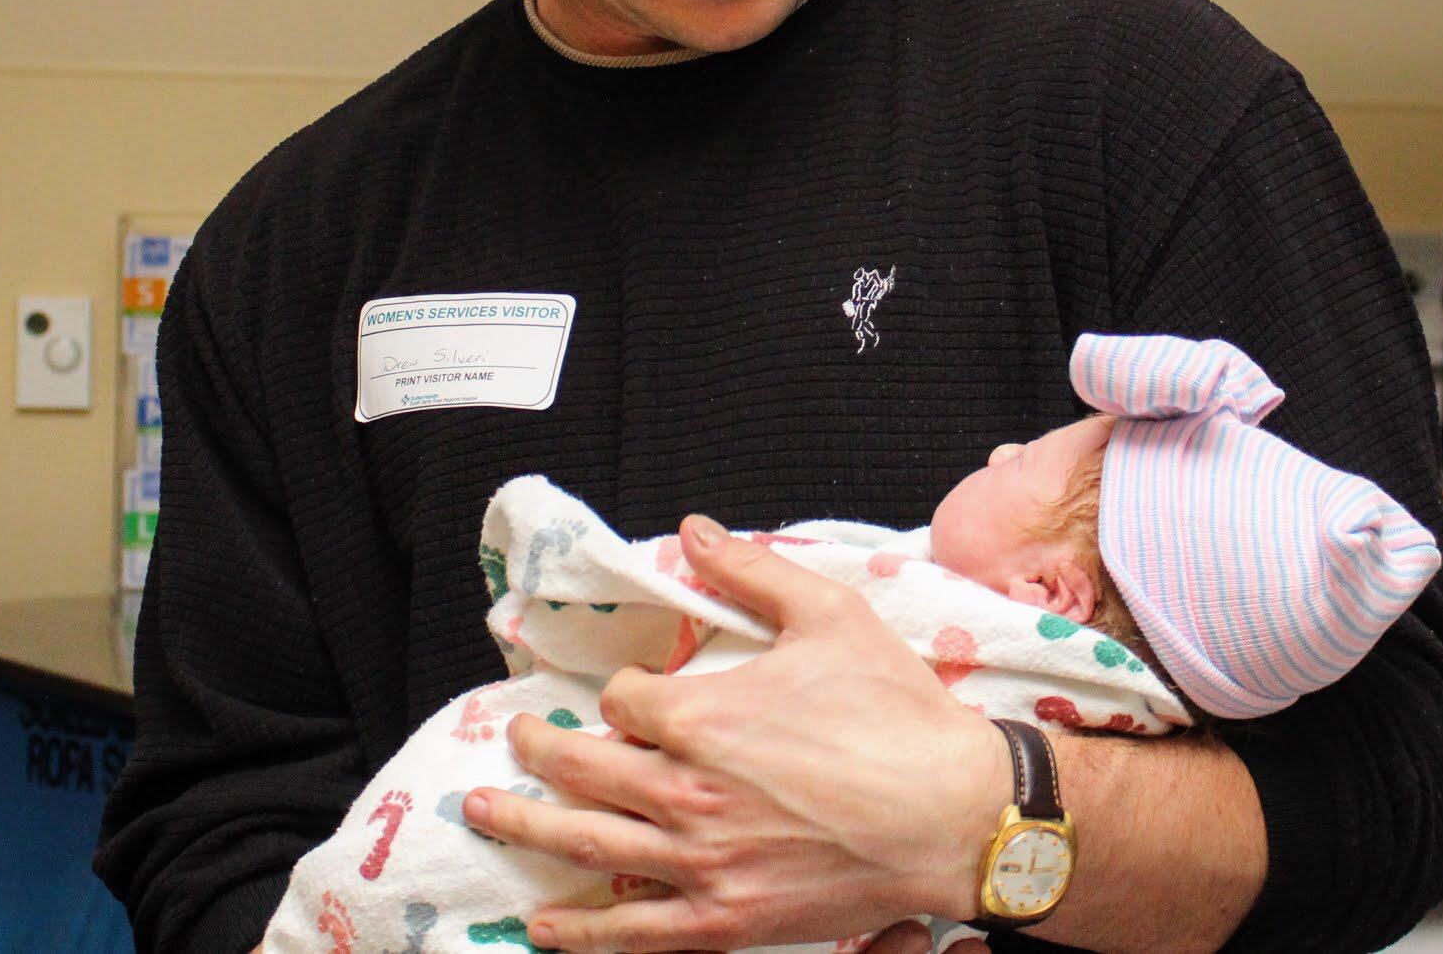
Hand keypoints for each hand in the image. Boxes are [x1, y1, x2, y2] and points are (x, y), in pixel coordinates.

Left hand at [462, 513, 1012, 952]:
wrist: (957, 815)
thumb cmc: (896, 713)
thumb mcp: (830, 616)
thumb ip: (752, 571)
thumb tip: (695, 529)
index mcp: (704, 717)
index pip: (623, 699)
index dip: (623, 689)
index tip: (635, 690)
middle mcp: (686, 792)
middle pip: (581, 767)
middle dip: (540, 748)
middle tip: (516, 739)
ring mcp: (702, 863)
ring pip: (588, 844)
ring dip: (526, 826)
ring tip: (485, 811)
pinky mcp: (726, 919)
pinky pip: (634, 932)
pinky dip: (583, 931)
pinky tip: (546, 924)